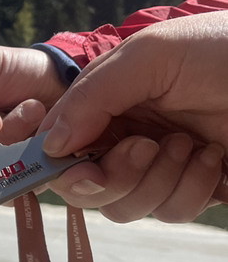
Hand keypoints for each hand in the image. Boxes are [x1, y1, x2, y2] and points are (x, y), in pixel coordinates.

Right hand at [39, 14, 227, 221]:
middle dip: (113, 176)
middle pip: (87, 188)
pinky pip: (173, 212)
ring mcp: (159, 166)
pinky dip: (192, 190)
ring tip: (190, 144)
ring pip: (127, 207)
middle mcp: (124, 137)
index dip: (57, 164)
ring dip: (158, 181)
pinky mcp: (195, 188)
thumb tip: (50, 146)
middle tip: (145, 147)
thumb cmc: (221, 49)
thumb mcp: (149, 57)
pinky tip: (214, 158)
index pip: (58, 146)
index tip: (76, 165)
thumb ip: (92, 96)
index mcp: (104, 103)